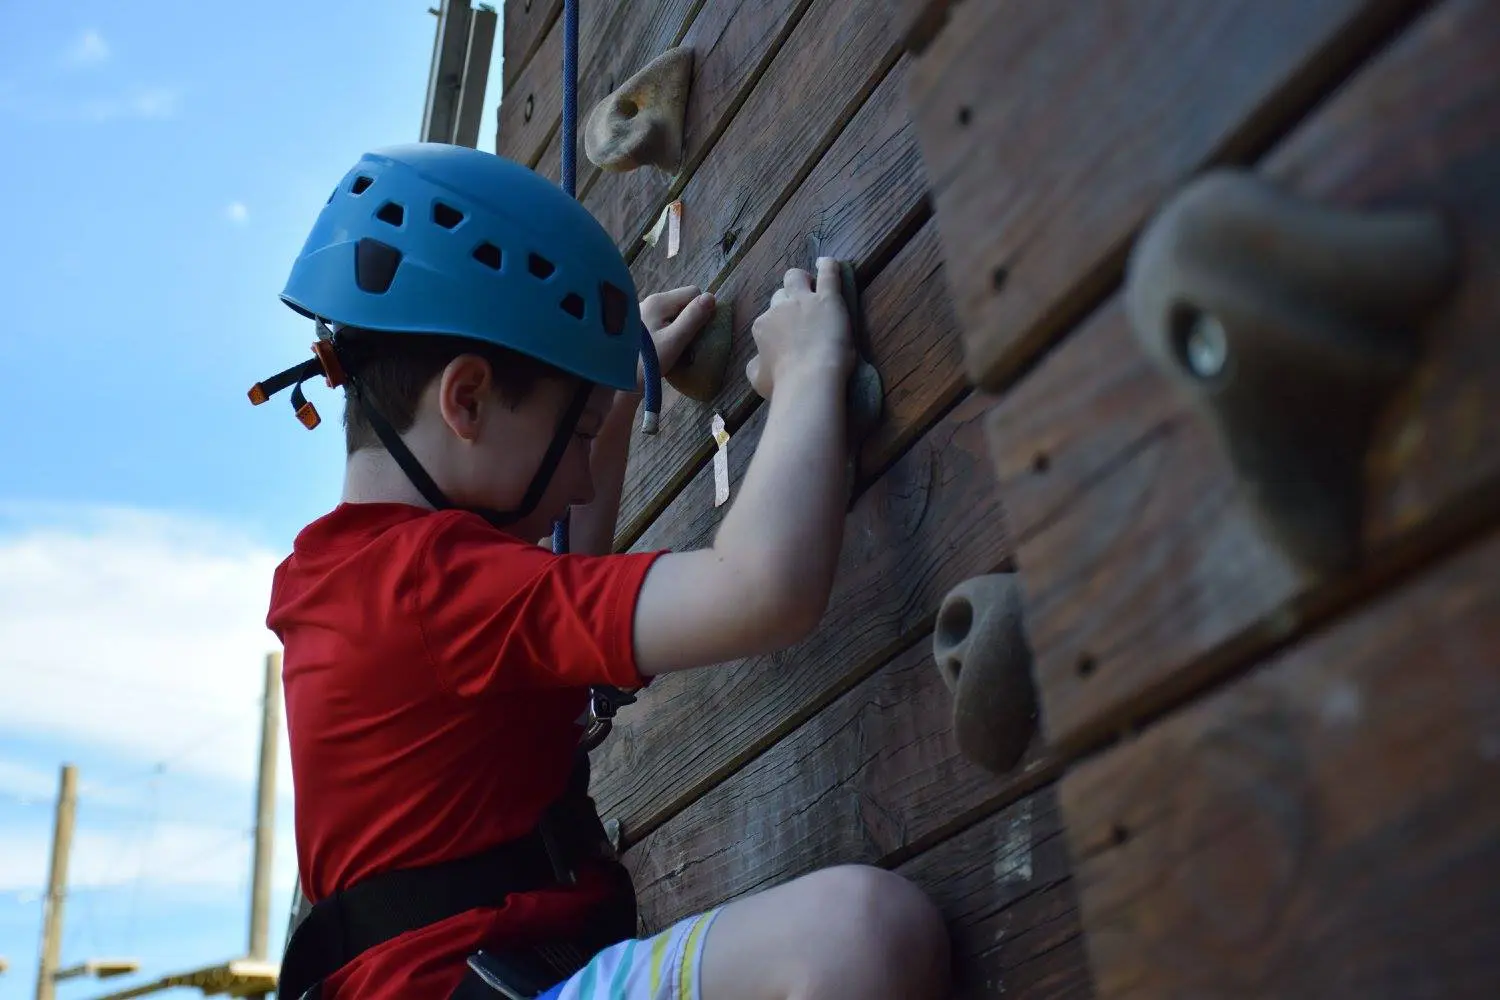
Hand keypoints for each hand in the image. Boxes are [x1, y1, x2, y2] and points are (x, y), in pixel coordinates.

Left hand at [637, 285, 717, 391]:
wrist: (617, 384)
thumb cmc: (647, 362)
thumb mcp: (674, 341)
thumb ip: (693, 318)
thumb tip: (711, 297)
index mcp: (658, 301)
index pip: (693, 292)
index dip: (701, 311)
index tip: (697, 333)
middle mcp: (649, 301)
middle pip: (682, 301)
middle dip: (689, 319)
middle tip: (684, 343)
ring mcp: (642, 312)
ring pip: (673, 312)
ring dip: (679, 328)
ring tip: (673, 348)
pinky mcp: (639, 325)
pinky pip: (662, 321)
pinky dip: (668, 333)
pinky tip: (662, 349)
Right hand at [745, 258, 853, 399]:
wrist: (810, 379)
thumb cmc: (784, 384)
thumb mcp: (758, 378)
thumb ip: (756, 363)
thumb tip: (758, 358)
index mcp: (762, 327)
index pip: (767, 318)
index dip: (777, 325)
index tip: (787, 335)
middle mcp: (779, 309)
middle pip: (779, 295)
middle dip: (787, 299)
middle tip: (799, 310)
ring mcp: (803, 301)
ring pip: (796, 277)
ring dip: (801, 279)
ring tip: (810, 282)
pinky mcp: (827, 299)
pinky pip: (828, 274)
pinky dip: (828, 266)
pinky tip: (827, 263)